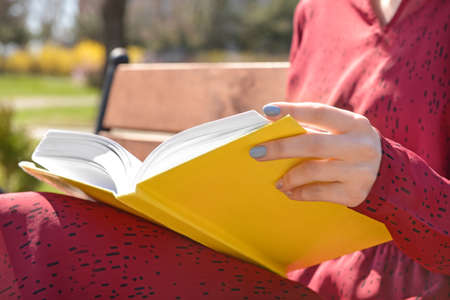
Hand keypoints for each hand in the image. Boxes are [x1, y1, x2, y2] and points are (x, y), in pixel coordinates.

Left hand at [250, 102, 381, 206]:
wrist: (389, 178)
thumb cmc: (351, 149)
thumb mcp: (342, 134)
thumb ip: (314, 131)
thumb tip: (272, 131)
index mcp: (354, 124)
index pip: (319, 112)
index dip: (292, 110)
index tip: (267, 111)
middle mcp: (360, 145)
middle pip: (312, 144)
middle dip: (280, 147)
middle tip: (256, 152)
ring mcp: (360, 170)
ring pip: (313, 171)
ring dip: (289, 176)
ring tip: (277, 181)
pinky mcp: (355, 193)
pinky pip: (319, 193)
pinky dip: (300, 192)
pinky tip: (289, 191)